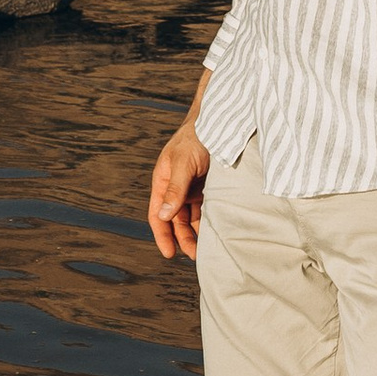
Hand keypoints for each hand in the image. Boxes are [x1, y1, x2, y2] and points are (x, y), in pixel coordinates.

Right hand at [148, 122, 209, 259]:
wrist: (218, 119)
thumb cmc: (196, 136)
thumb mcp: (183, 163)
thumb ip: (174, 188)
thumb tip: (164, 216)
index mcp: (162, 181)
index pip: (158, 215)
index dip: (162, 235)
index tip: (169, 254)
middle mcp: (175, 187)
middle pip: (175, 220)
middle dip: (183, 238)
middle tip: (194, 256)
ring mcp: (192, 186)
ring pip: (191, 216)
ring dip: (196, 232)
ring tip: (207, 248)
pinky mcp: (208, 185)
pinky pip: (205, 207)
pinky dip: (208, 219)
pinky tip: (217, 230)